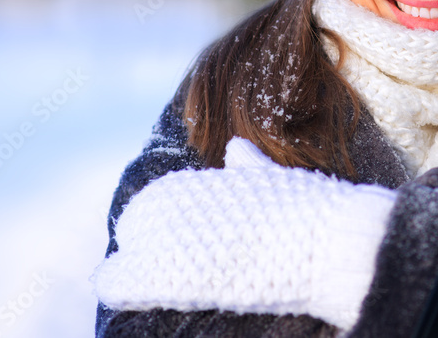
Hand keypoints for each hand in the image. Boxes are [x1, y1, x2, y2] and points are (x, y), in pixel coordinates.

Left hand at [93, 136, 395, 329]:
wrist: (323, 241)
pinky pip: (122, 280)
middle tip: (153, 266)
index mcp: (197, 182)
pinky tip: (114, 288)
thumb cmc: (307, 212)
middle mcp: (176, 203)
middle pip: (139, 227)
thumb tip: (235, 149)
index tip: (170, 241)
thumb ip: (249, 167)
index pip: (157, 204)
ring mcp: (170, 237)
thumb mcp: (273, 179)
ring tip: (130, 281)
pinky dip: (119, 285)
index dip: (162, 227)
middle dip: (146, 246)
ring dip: (132, 267)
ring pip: (129, 252)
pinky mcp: (168, 273)